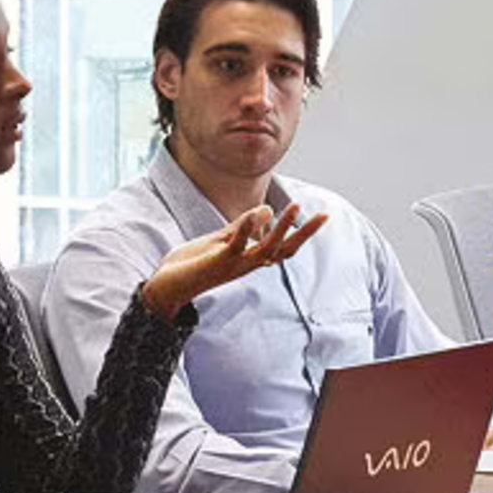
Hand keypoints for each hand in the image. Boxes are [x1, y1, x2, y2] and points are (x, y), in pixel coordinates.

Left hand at [140, 198, 328, 313]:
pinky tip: (259, 212)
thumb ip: (243, 226)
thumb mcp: (221, 240)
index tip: (323, 216)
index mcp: (250, 258)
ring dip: (283, 227)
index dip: (303, 233)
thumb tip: (267, 210)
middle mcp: (248, 264)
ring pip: (267, 248)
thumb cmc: (193, 264)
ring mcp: (235, 264)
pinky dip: (248, 228)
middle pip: (284, 251)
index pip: (283, 247)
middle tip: (325, 216)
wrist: (167, 286)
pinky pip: (237, 245)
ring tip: (295, 206)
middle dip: (305, 234)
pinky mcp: (219, 261)